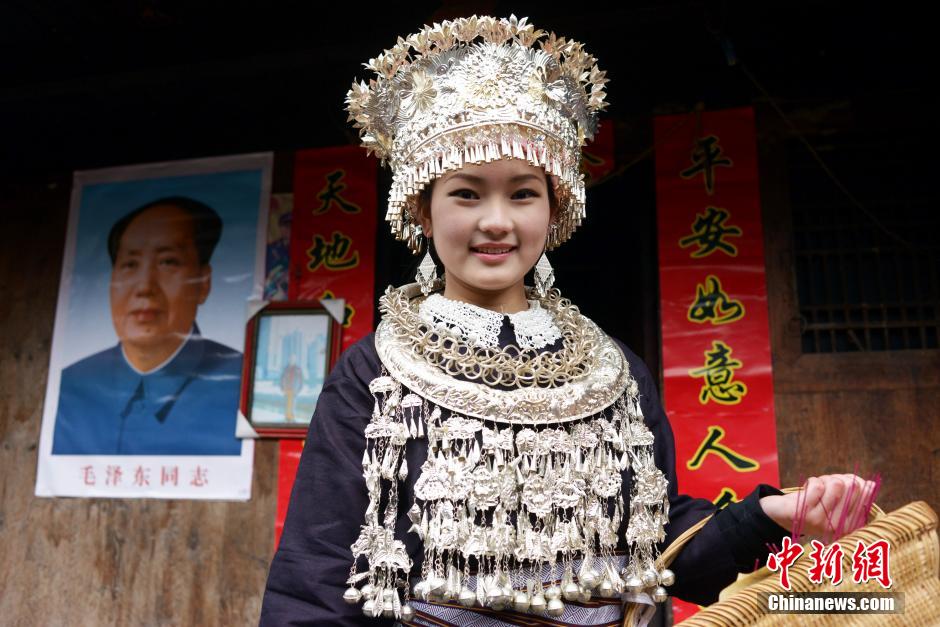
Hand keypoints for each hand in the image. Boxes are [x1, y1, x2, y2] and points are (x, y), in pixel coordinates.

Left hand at [759, 474, 876, 539]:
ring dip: (826, 479)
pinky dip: (813, 481)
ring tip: (818, 488)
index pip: (866, 496)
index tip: (846, 484)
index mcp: (849, 526)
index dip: (858, 482)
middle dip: (840, 478)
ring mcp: (820, 522)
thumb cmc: (814, 504)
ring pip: (836, 484)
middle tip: (828, 485)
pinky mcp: (803, 514)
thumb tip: (871, 485)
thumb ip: (854, 494)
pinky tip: (808, 489)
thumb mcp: (836, 501)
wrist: (781, 514)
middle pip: (852, 486)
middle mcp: (837, 527)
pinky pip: (818, 486)